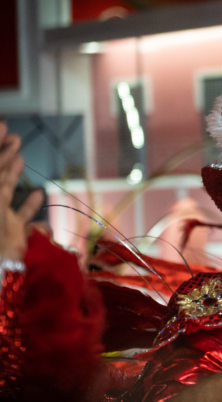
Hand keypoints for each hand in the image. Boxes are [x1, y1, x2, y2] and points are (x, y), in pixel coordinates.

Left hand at [0, 122, 42, 259]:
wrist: (2, 274)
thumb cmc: (2, 247)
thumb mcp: (5, 209)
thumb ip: (19, 206)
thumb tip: (35, 199)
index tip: (4, 127)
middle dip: (3, 153)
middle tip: (12, 133)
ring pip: (6, 188)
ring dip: (13, 171)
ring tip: (20, 156)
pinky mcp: (10, 234)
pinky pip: (21, 215)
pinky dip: (30, 205)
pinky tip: (38, 194)